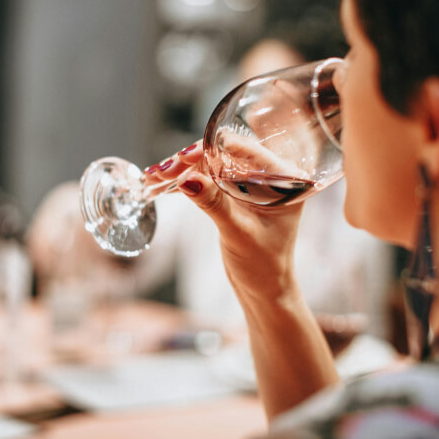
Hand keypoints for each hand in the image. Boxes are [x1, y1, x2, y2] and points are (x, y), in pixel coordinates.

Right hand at [143, 141, 305, 301]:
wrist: (263, 289)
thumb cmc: (263, 264)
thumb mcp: (237, 232)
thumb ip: (214, 204)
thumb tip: (187, 179)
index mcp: (285, 178)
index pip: (246, 150)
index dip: (212, 148)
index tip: (185, 156)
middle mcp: (269, 175)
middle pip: (224, 153)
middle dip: (191, 160)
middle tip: (163, 171)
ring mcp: (250, 183)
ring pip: (211, 164)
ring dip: (182, 169)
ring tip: (154, 176)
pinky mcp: (235, 193)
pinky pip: (208, 178)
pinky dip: (186, 181)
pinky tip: (161, 183)